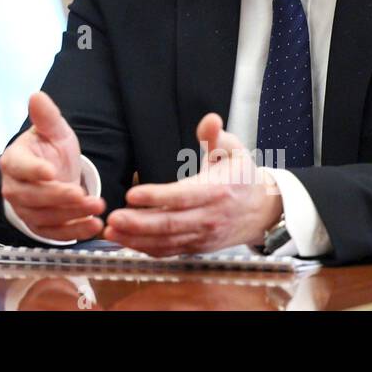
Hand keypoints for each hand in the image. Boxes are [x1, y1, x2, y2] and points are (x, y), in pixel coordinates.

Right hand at [0, 91, 105, 241]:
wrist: (54, 174)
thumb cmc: (51, 150)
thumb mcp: (54, 131)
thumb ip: (47, 117)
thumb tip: (36, 95)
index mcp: (14, 161)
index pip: (19, 167)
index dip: (33, 170)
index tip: (50, 172)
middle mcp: (14, 188)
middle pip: (32, 197)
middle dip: (60, 197)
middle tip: (84, 195)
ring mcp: (25, 210)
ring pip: (45, 217)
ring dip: (72, 215)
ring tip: (98, 208)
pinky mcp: (39, 227)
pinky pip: (54, 234)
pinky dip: (74, 233)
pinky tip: (94, 226)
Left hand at [102, 113, 282, 255]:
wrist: (261, 212)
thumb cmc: (242, 177)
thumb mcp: (235, 151)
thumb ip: (217, 136)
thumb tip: (210, 120)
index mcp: (217, 191)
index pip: (183, 196)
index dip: (156, 196)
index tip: (132, 194)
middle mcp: (209, 217)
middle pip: (170, 224)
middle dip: (139, 223)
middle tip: (113, 217)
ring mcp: (202, 235)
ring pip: (166, 242)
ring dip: (136, 239)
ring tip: (111, 231)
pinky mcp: (196, 247)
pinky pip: (169, 251)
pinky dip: (146, 249)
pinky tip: (125, 241)